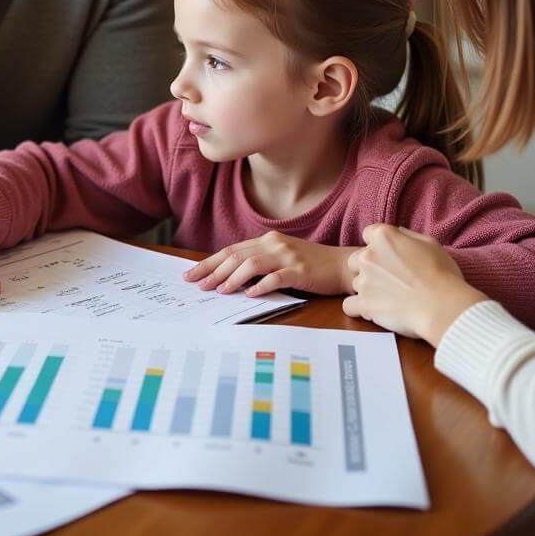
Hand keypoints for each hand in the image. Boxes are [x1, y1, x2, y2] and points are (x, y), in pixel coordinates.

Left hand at [182, 231, 355, 296]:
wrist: (343, 265)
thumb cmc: (311, 265)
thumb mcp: (281, 258)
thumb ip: (259, 263)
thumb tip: (229, 278)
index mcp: (267, 241)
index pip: (231, 251)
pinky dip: (260, 286)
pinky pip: (276, 277)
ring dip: (232, 278)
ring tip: (219, 291)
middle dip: (213, 271)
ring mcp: (287, 256)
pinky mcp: (300, 270)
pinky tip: (249, 295)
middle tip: (197, 285)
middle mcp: (274, 244)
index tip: (191, 274)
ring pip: (252, 264)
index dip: (210, 262)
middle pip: (236, 256)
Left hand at [343, 224, 486, 343]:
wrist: (443, 307)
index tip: (391, 257)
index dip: (379, 246)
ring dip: (368, 290)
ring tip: (390, 299)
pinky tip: (375, 311)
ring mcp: (364, 280)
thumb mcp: (429, 243)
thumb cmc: (442, 275)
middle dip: (368, 268)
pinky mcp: (364, 304)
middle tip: (389, 280)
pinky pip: (349, 306)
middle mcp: (368, 256)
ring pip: (355, 283)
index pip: (368, 234)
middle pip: (356, 259)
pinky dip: (360, 309)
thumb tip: (397, 234)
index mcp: (383, 237)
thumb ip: (406, 236)